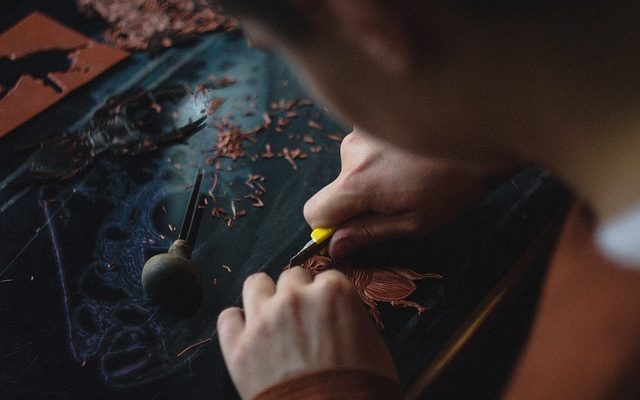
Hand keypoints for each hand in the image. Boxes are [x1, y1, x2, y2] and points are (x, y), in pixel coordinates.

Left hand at [217, 267, 397, 399]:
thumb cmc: (361, 391)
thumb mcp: (375, 347)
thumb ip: (352, 319)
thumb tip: (342, 318)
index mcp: (333, 292)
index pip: (327, 277)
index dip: (327, 296)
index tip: (326, 311)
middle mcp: (295, 297)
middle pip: (291, 277)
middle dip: (298, 294)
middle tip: (302, 318)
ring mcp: (263, 320)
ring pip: (256, 284)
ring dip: (265, 296)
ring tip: (271, 316)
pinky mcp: (238, 346)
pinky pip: (228, 317)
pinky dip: (237, 324)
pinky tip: (247, 335)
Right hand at [304, 128, 514, 258]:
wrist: (483, 133)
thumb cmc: (454, 185)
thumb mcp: (414, 222)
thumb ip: (368, 233)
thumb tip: (335, 245)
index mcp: (357, 183)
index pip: (314, 211)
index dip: (328, 226)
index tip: (351, 230)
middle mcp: (350, 152)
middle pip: (336, 187)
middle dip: (358, 199)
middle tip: (398, 200)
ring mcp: (362, 130)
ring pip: (352, 166)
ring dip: (372, 175)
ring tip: (411, 174)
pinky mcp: (376, 117)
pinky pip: (366, 146)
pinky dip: (382, 155)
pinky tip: (411, 155)